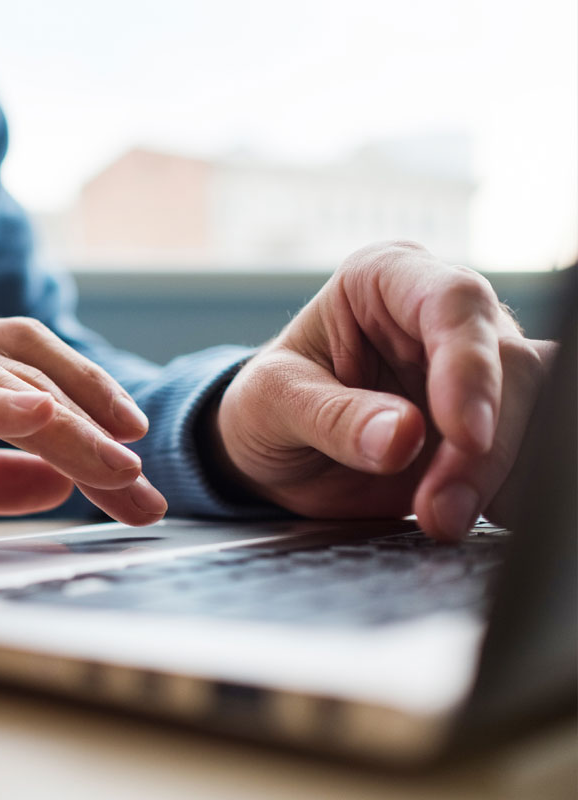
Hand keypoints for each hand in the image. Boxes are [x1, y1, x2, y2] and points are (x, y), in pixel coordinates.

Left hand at [212, 241, 554, 538]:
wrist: (273, 451)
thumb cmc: (266, 404)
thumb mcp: (273, 402)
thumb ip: (333, 416)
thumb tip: (403, 437)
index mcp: (385, 279)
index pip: (452, 301)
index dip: (469, 366)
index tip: (464, 434)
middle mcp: (439, 318)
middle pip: (509, 363)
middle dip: (482, 447)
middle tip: (440, 509)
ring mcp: (470, 373)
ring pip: (533, 411)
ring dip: (500, 476)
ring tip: (444, 520)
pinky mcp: (484, 427)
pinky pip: (524, 454)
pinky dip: (509, 491)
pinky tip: (474, 516)